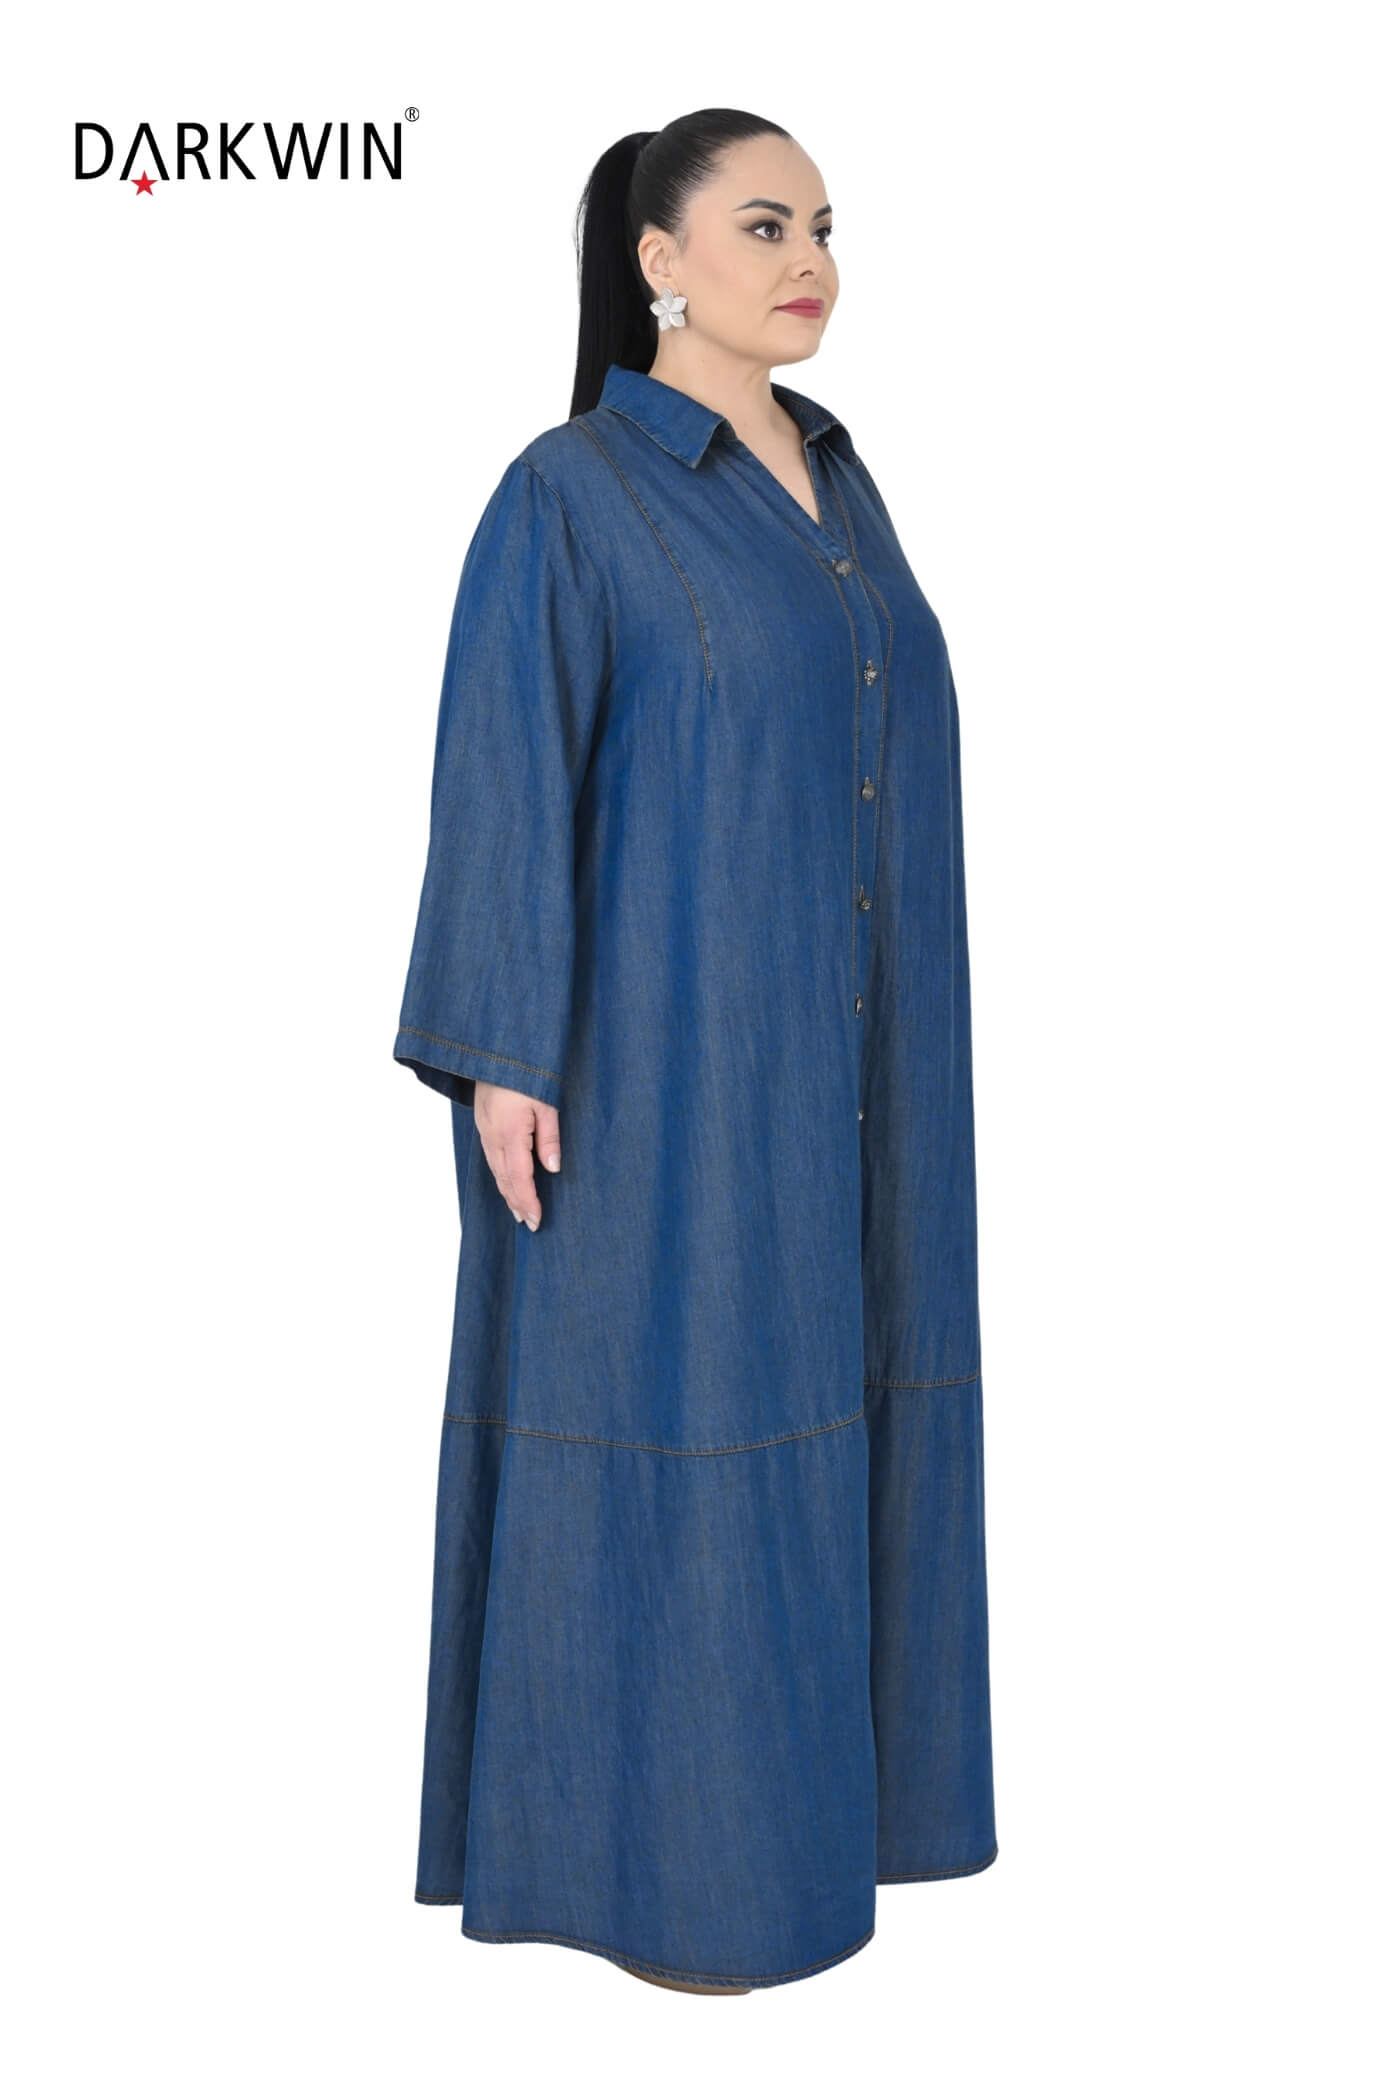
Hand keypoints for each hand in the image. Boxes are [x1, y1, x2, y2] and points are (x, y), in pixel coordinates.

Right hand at [474, 1082, 561, 1229]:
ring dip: (507, 1191)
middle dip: (517, 1203)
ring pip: (494, 1169)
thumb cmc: (525, 1070)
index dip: (527, 1201)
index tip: (536, 1220)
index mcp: (510, 1133)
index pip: (519, 1178)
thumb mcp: (546, 1102)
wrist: (494, 1047)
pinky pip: (490, 1156)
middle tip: (530, 1223)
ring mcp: (484, 1129)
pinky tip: (507, 1179)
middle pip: (504, 1179)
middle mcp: (492, 1135)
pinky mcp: (483, 1122)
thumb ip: (549, 1138)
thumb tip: (553, 1169)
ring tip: (519, 1209)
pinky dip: (499, 1174)